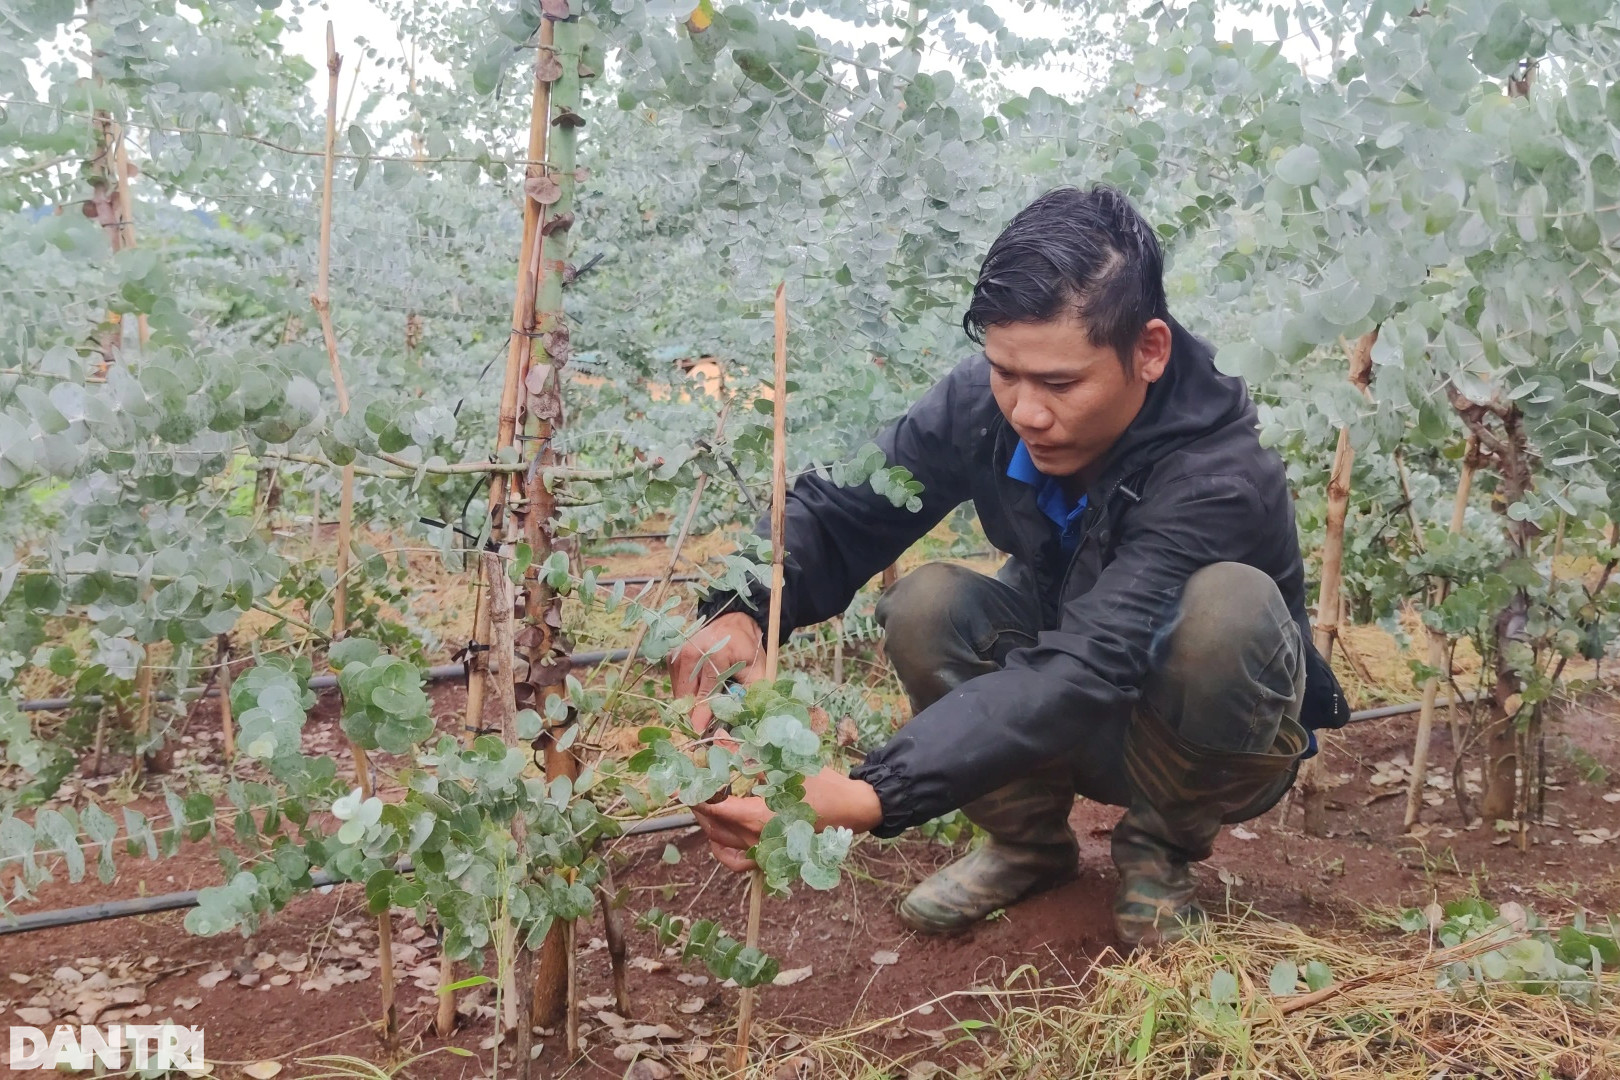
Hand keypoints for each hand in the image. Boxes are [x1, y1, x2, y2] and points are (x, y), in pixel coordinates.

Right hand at [668, 611, 765, 732]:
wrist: (732, 622)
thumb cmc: (747, 649)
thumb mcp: (756, 671)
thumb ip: (747, 695)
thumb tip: (731, 721)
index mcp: (715, 653)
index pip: (705, 692)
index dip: (703, 715)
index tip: (700, 732)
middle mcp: (691, 651)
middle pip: (688, 695)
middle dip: (695, 714)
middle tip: (706, 726)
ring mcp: (678, 653)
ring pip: (679, 692)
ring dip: (691, 704)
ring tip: (706, 707)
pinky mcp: (672, 656)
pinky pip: (676, 685)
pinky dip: (687, 693)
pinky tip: (700, 691)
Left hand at [691, 767, 883, 873]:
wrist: (852, 810)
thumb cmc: (822, 785)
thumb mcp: (785, 764)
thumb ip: (749, 755)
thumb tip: (720, 738)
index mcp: (758, 818)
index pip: (715, 809)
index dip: (695, 796)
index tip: (684, 784)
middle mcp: (757, 840)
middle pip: (714, 827)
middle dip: (699, 807)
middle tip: (693, 788)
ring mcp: (764, 853)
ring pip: (723, 844)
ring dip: (709, 826)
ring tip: (705, 808)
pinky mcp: (773, 857)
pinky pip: (739, 863)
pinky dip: (724, 852)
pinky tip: (719, 838)